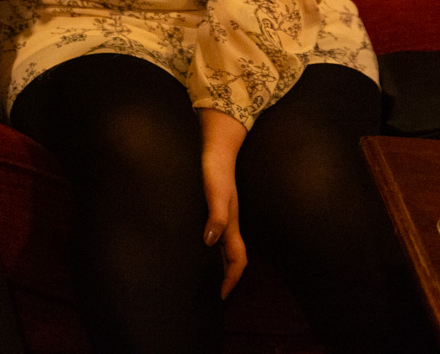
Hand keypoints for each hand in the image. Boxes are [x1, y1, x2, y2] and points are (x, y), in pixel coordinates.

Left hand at [198, 108, 247, 298]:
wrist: (217, 144)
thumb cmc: (214, 167)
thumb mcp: (215, 191)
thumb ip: (216, 214)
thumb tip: (211, 241)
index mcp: (231, 223)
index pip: (237, 260)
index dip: (231, 279)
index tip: (222, 296)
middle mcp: (230, 222)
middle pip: (233, 257)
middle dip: (227, 277)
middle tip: (216, 293)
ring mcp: (224, 213)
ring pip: (226, 246)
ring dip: (221, 264)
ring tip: (209, 277)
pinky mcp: (217, 205)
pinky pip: (218, 233)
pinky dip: (214, 247)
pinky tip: (202, 245)